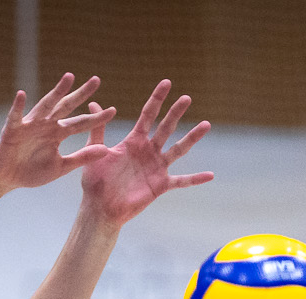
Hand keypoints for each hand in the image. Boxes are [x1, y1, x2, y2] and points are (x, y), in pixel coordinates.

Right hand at [0, 73, 118, 192]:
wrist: (6, 179)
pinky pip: (16, 116)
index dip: (96, 118)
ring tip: (69, 78)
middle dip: (81, 94)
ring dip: (57, 92)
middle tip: (97, 80)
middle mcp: (46, 124)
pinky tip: (22, 94)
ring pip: (46, 105)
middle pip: (67, 106)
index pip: (81, 123)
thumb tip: (106, 150)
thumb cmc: (31, 172)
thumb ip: (82, 158)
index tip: (114, 111)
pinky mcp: (13, 130)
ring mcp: (30, 124)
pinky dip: (18, 106)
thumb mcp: (61, 167)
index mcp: (58, 133)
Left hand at [79, 80, 213, 227]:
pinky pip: (181, 181)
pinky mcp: (160, 185)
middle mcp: (148, 151)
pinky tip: (210, 175)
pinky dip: (195, 178)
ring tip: (206, 124)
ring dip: (192, 138)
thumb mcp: (95, 151)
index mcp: (133, 141)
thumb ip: (98, 129)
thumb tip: (94, 103)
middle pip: (165, 127)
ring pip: (178, 149)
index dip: (157, 99)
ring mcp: (156, 167)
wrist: (100, 208)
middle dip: (176, 112)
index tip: (167, 82)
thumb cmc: (95, 182)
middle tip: (187, 98)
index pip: (148, 115)